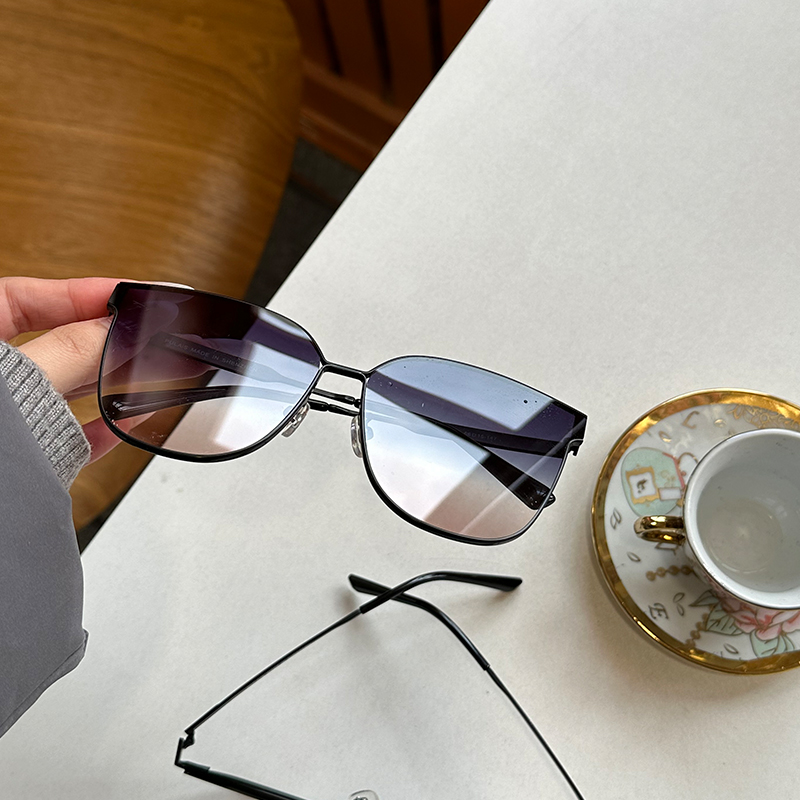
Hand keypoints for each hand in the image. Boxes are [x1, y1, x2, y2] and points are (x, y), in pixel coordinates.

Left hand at [0, 276, 125, 461]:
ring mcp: (5, 422)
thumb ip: (69, 352)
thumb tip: (115, 327)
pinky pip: (70, 433)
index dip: (76, 292)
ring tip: (147, 369)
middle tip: (141, 332)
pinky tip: (133, 417)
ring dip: (107, 378)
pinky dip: (104, 424)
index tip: (123, 294)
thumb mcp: (15, 384)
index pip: (20, 300)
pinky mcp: (23, 459)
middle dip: (100, 336)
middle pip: (51, 343)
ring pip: (64, 388)